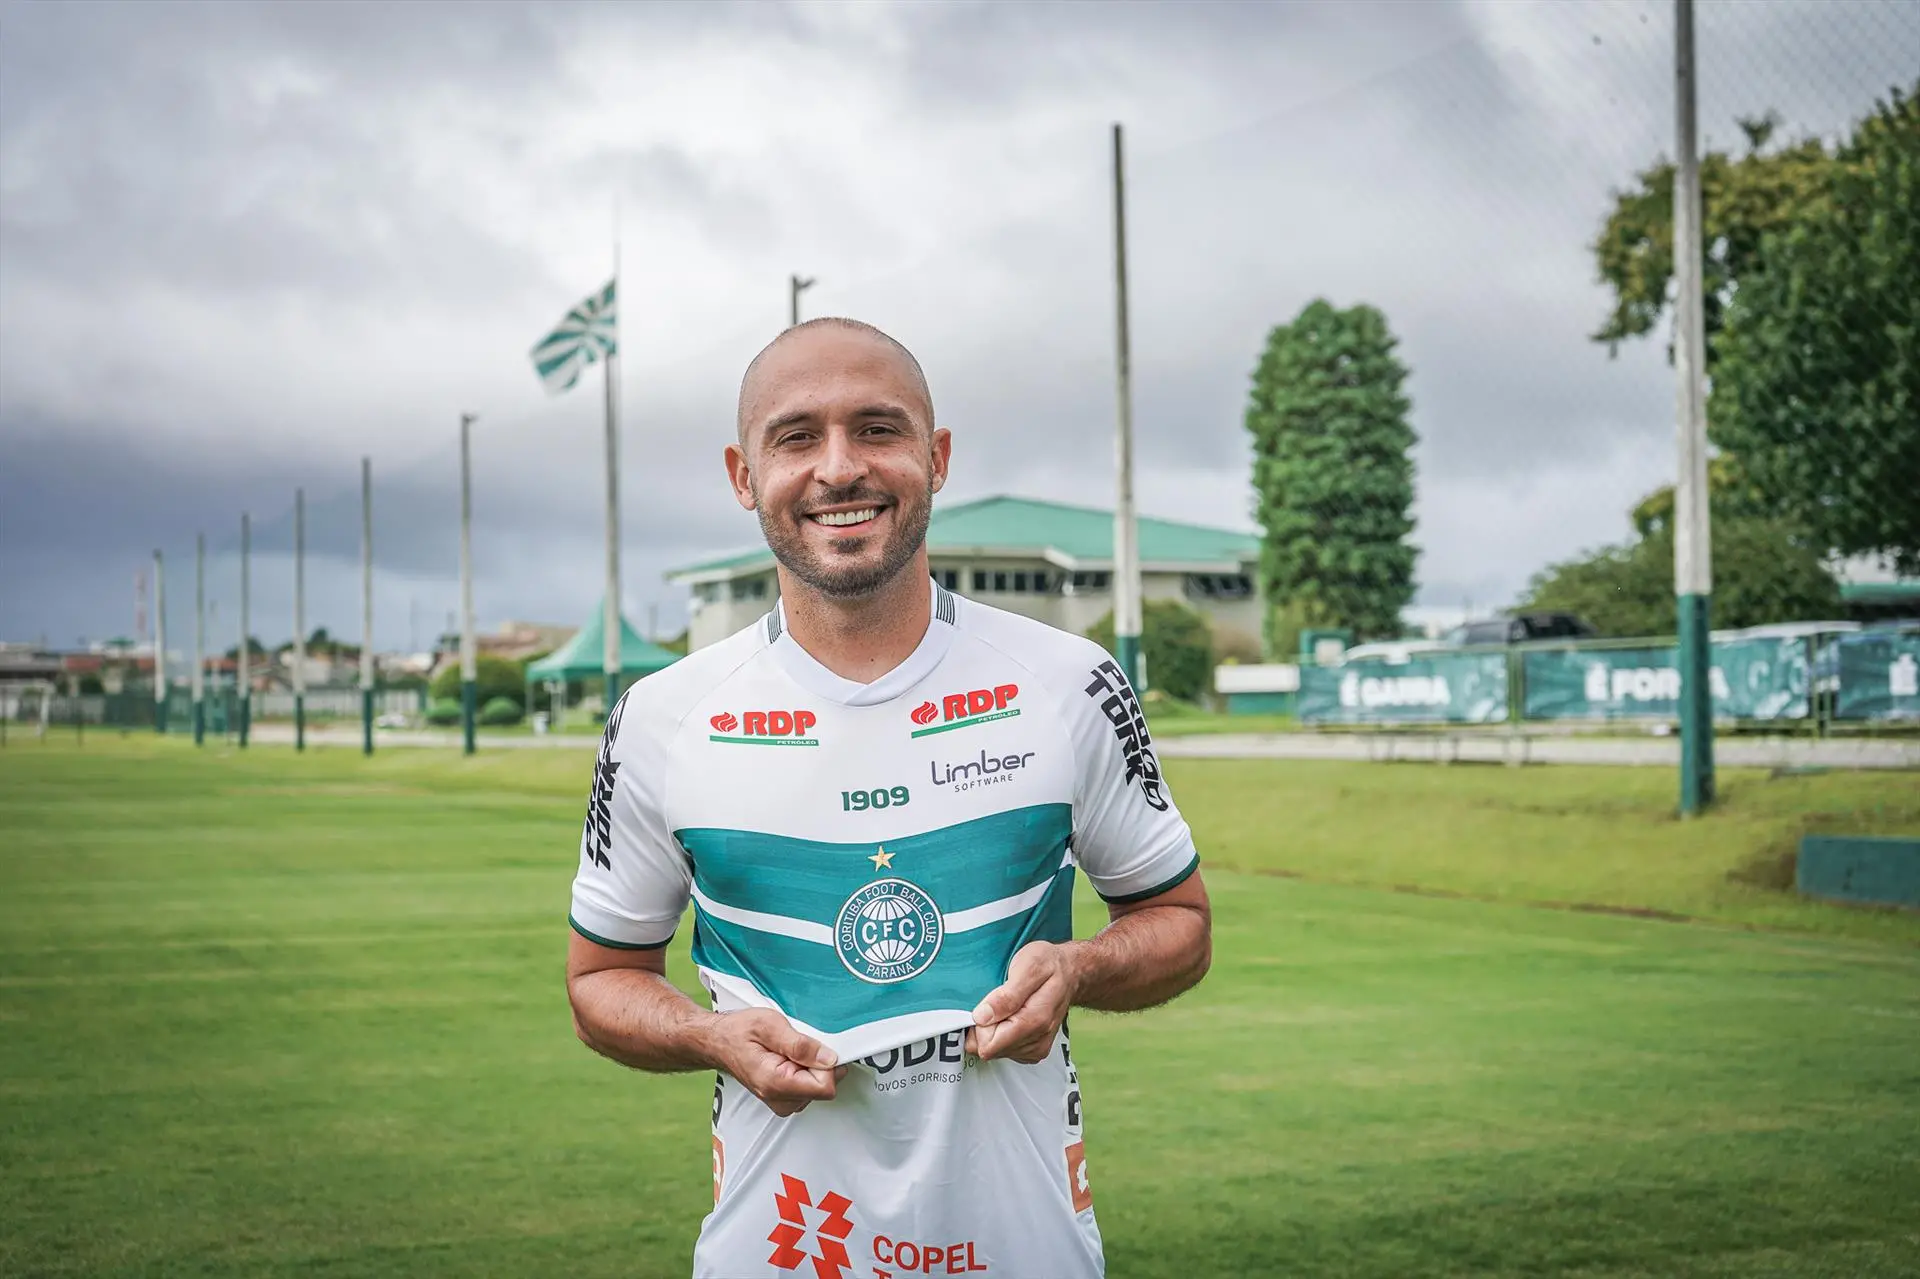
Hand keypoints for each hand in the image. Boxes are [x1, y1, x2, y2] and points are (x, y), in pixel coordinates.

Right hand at [706, 1008, 843, 1116]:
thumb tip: (829, 1058)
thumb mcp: (770, 1025)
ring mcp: (781, 1101)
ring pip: (818, 1087)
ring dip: (810, 1066)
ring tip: (788, 1051)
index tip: (816, 1047)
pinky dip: (804, 1070)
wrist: (718, 1041)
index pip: (825, 1087)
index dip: (827, 1063)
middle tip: (796, 1046)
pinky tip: (788, 1058)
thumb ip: (801, 1044)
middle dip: (817, 1063)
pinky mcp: (784, 1098)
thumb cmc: (738, 1032)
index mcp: (775, 1083)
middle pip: (823, 1088)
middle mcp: (779, 1099)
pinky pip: (809, 1086)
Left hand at [966, 941, 1077, 1063]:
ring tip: (1007, 1005)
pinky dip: (1002, 1033)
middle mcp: (1038, 1039)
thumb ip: (1006, 995)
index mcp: (1035, 1020)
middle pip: (991, 1050)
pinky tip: (1011, 1014)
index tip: (986, 1004)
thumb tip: (982, 1017)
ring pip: (996, 1051)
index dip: (980, 1025)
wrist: (1071, 972)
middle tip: (996, 1002)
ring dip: (995, 1029)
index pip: (990, 1044)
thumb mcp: (1028, 966)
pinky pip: (1005, 1050)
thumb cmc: (1049, 964)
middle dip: (986, 1027)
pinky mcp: (1034, 1050)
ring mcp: (1037, 1047)